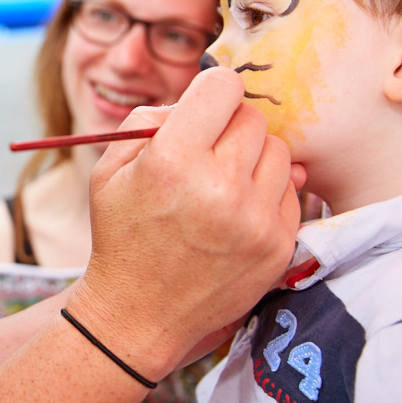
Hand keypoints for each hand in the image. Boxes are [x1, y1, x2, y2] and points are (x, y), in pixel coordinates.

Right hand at [71, 67, 304, 380]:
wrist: (139, 315)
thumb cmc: (122, 236)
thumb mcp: (110, 169)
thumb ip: (150, 119)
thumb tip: (203, 99)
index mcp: (173, 160)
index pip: (224, 87)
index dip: (211, 92)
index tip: (203, 110)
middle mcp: (219, 187)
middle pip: (253, 118)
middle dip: (229, 127)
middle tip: (207, 154)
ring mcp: (254, 220)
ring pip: (279, 151)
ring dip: (253, 159)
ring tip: (223, 185)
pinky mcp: (278, 246)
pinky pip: (291, 192)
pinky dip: (267, 193)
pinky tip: (237, 212)